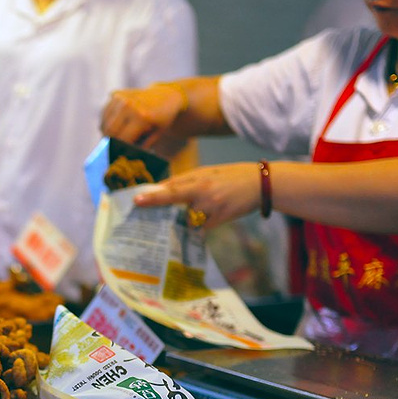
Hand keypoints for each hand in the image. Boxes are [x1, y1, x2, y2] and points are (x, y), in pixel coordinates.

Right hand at [101, 82, 187, 147]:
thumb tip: (124, 156)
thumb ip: (141, 146)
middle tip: (113, 148)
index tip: (118, 155)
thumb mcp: (156, 135)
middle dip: (110, 142)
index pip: (121, 139)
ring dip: (107, 132)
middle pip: (109, 132)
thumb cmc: (162, 119)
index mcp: (140, 117)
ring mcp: (120, 98)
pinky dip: (106, 121)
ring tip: (117, 135)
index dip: (119, 149)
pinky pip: (103, 114)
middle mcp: (128, 105)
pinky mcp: (115, 94)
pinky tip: (116, 123)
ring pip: (103, 123)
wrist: (165, 95)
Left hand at [133, 162, 260, 229]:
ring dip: (185, 218)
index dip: (153, 196)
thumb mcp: (208, 171)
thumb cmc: (231, 176)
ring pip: (187, 219)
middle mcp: (203, 195)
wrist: (261, 185)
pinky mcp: (219, 220)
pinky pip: (201, 227)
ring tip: (193, 213)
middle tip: (141, 206)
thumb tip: (164, 188)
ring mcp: (211, 209)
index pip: (171, 189)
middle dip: (158, 206)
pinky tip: (206, 218)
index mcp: (199, 180)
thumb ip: (186, 180)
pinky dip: (199, 225)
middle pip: (174, 204)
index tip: (136, 200)